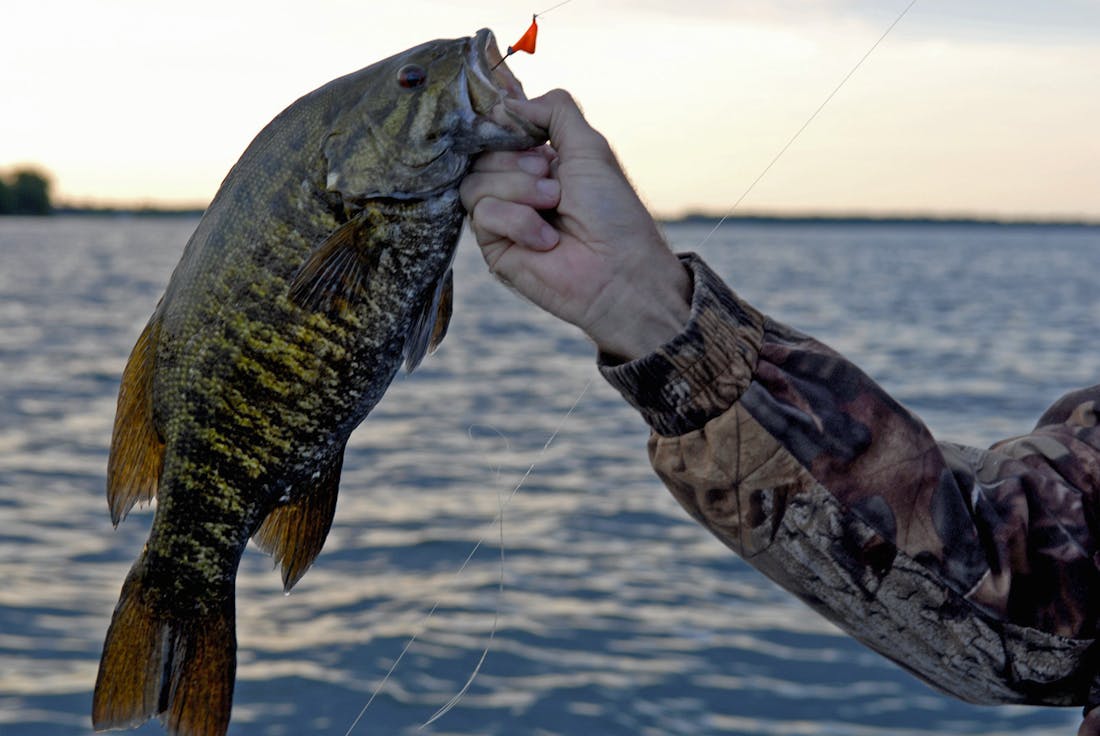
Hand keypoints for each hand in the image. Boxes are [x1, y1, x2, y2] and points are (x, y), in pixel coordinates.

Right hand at [460, 89, 691, 361]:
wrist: (618, 271)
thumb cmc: (612, 212)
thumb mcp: (589, 147)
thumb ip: (554, 111)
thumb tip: (506, 103)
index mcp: (539, 160)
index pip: (497, 131)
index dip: (504, 128)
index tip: (525, 134)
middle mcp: (517, 187)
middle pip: (481, 154)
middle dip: (518, 164)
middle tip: (554, 183)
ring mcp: (503, 217)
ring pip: (475, 182)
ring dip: (519, 191)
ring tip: (553, 207)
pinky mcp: (494, 247)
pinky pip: (482, 213)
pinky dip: (518, 221)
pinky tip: (546, 240)